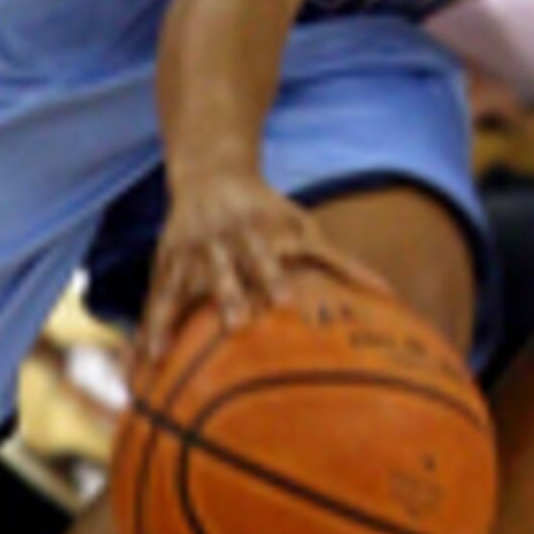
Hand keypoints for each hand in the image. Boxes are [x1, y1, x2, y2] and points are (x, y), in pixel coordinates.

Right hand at [142, 161, 360, 348]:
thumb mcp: (304, 227)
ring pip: (178, 287)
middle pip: (223, 270)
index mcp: (256, 231)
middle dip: (227, 295)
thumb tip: (390, 294)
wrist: (212, 174)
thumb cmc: (268, 211)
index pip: (266, 257)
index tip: (287, 303)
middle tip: (234, 325)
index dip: (274, 278)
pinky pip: (154, 298)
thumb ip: (343, 263)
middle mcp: (219, 240)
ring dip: (170, 319)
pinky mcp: (164, 263)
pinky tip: (143, 360)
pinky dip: (148, 326)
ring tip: (161, 355)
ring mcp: (187, 252)